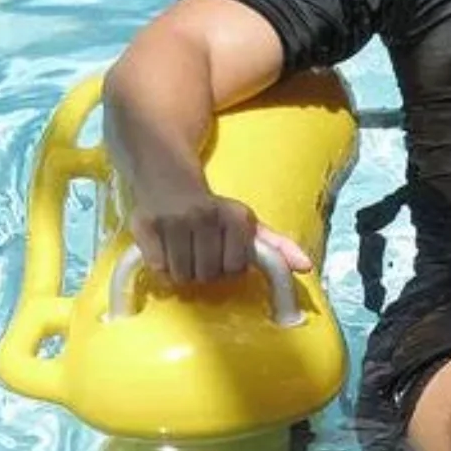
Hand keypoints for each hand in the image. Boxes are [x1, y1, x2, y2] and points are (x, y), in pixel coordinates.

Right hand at [128, 185, 312, 290]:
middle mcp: (205, 216)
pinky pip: (158, 268)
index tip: (222, 252)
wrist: (166, 175)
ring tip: (184, 251)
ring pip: (183, 276)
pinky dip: (161, 266)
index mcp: (235, 216)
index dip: (228, 267)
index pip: (235, 269)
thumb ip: (277, 246)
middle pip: (208, 275)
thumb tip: (305, 267)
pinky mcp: (145, 226)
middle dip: (205, 270)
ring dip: (183, 271)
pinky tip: (165, 248)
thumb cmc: (211, 208)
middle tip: (200, 252)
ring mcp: (173, 220)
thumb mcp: (246, 222)